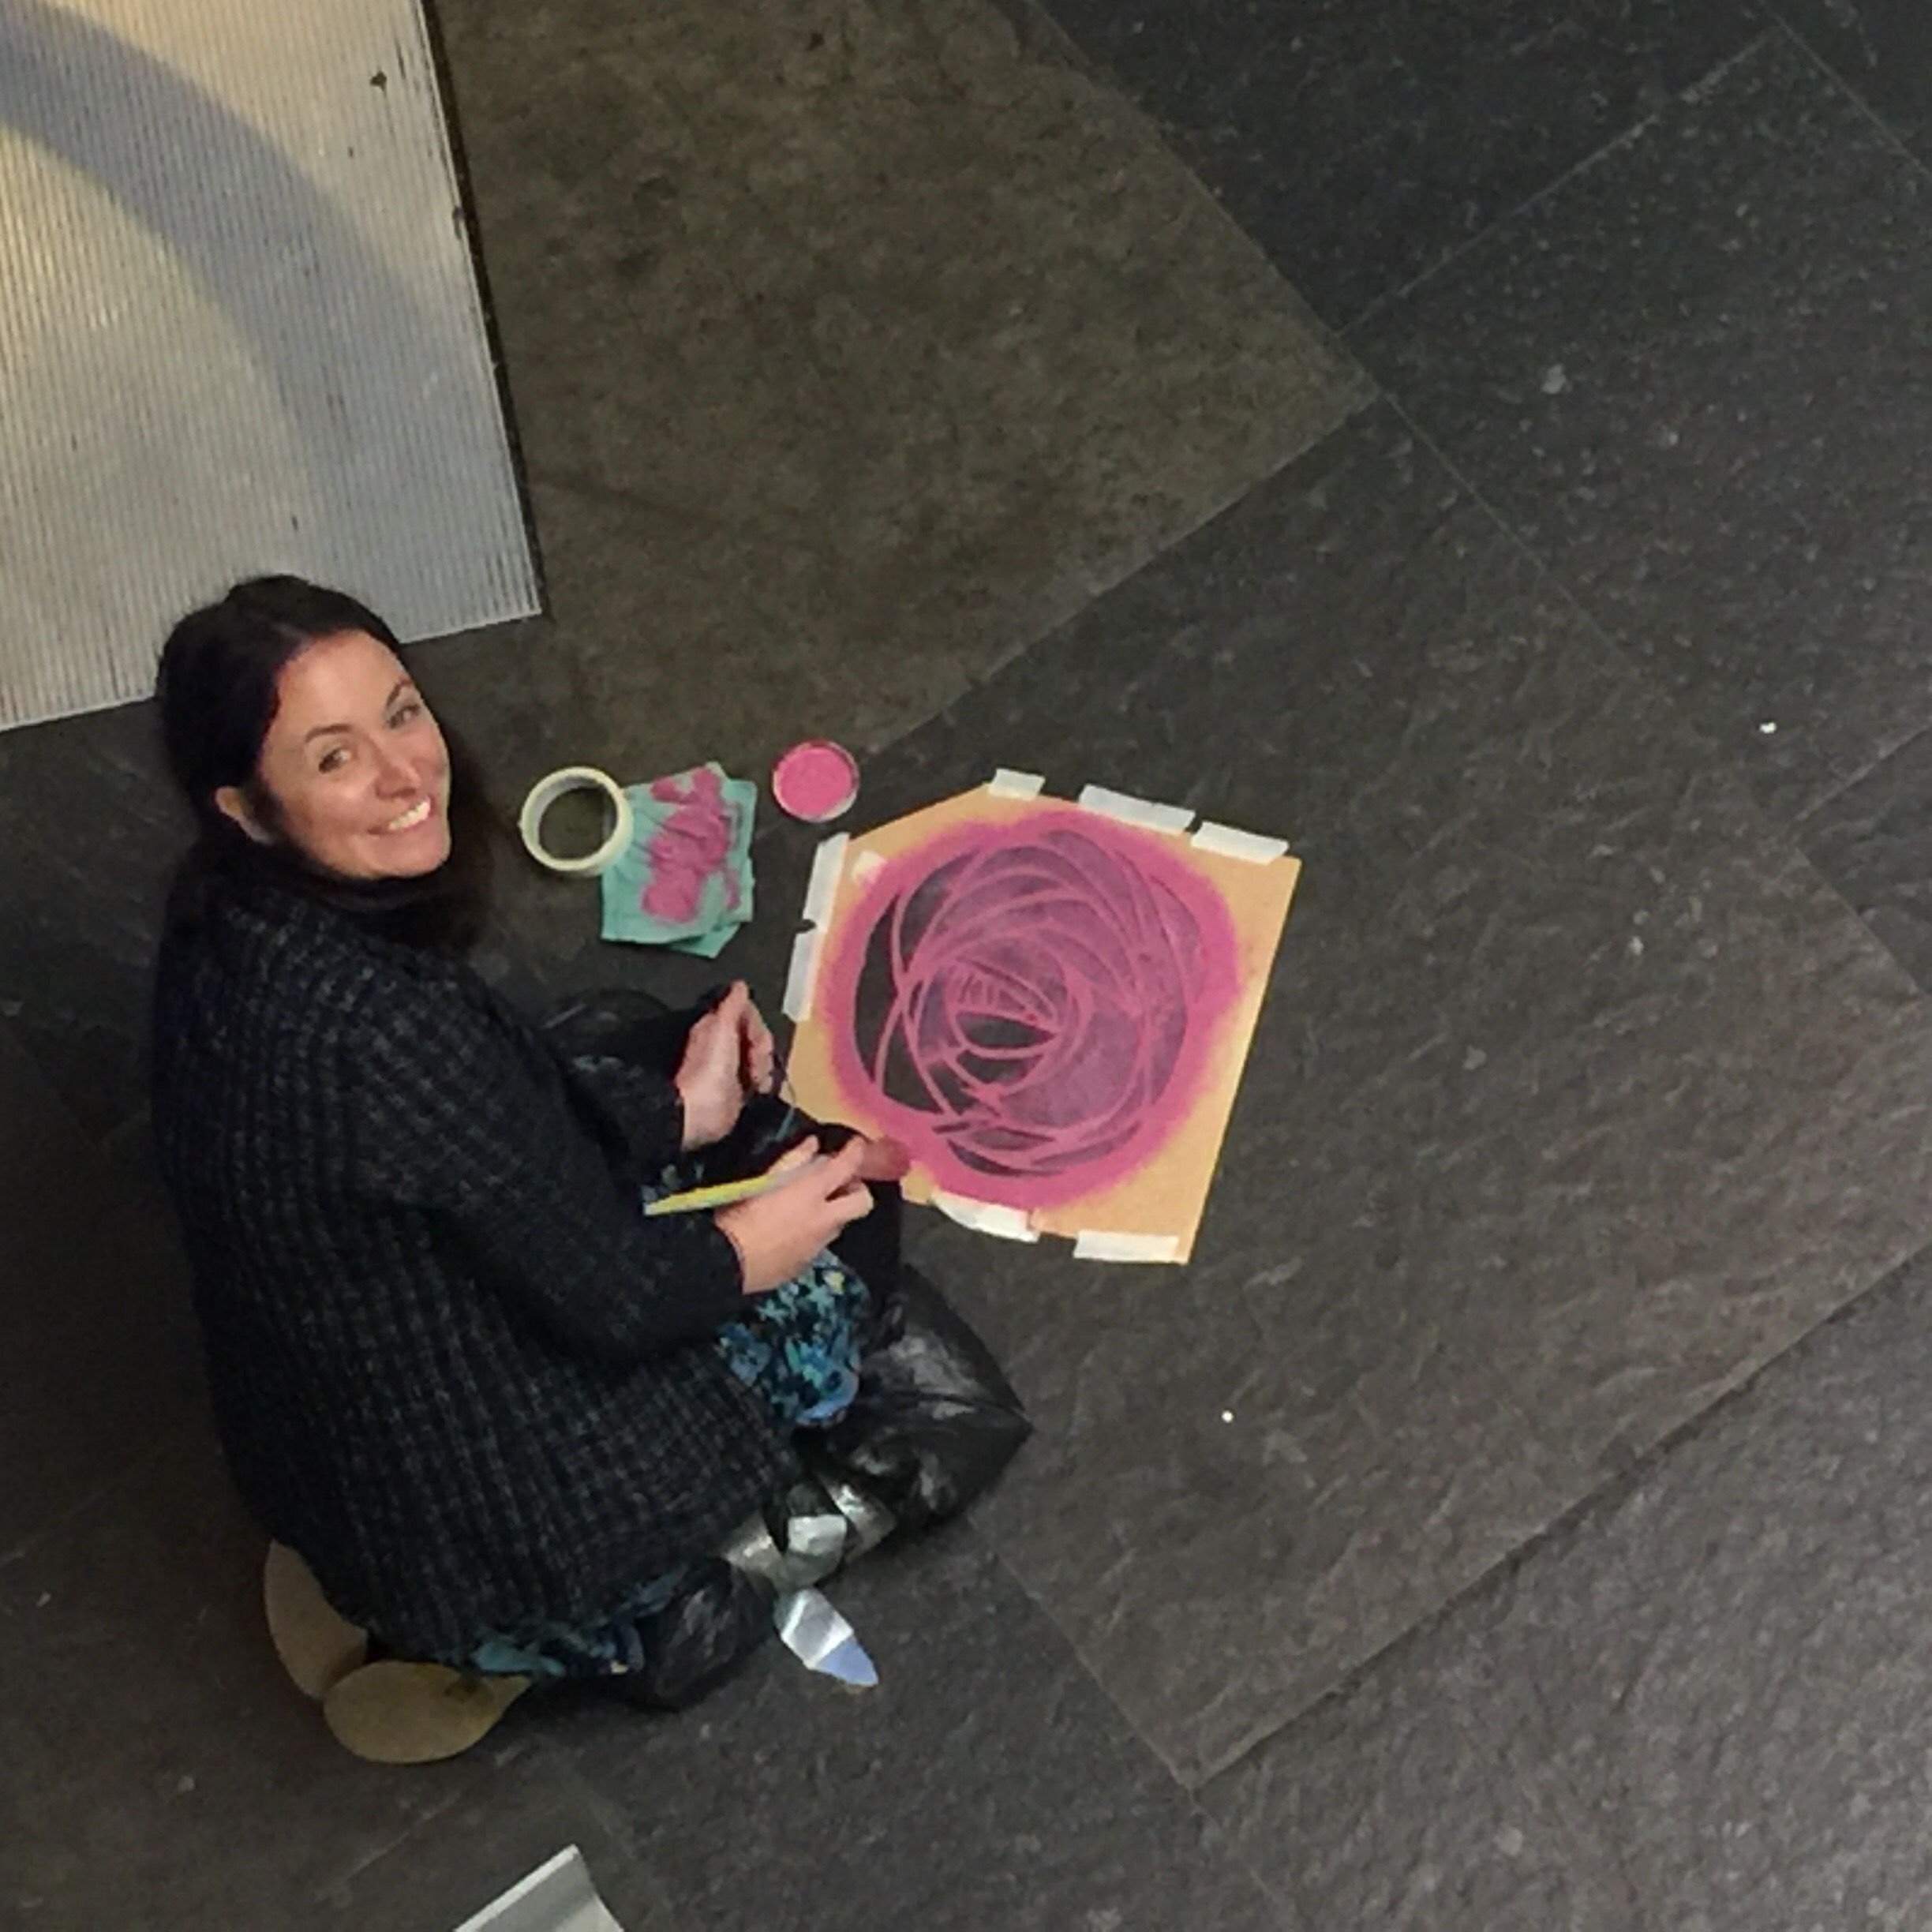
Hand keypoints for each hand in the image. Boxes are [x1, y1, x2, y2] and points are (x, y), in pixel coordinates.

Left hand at [674, 983, 774, 1148]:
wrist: (701, 1112)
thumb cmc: (709, 1071)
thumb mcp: (721, 1028)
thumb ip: (731, 1005)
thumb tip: (739, 985)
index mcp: (717, 1027)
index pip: (748, 1014)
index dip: (756, 1024)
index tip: (754, 1038)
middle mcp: (724, 1045)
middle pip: (758, 1035)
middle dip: (763, 1047)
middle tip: (754, 1061)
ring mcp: (732, 1067)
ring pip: (762, 1057)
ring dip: (765, 1066)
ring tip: (755, 1078)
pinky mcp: (739, 1088)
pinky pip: (761, 1078)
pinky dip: (764, 1082)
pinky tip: (758, 1089)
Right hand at [716, 1137, 873, 1292]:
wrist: (727, 1262)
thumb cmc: (740, 1214)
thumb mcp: (762, 1179)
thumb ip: (792, 1160)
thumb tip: (812, 1145)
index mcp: (812, 1193)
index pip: (847, 1166)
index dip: (855, 1152)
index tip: (856, 1144)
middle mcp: (823, 1220)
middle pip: (862, 1202)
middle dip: (856, 1189)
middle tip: (839, 1182)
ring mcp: (818, 1245)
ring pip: (841, 1223)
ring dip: (833, 1211)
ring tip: (809, 1205)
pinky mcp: (806, 1264)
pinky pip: (819, 1243)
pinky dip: (813, 1232)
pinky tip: (791, 1231)